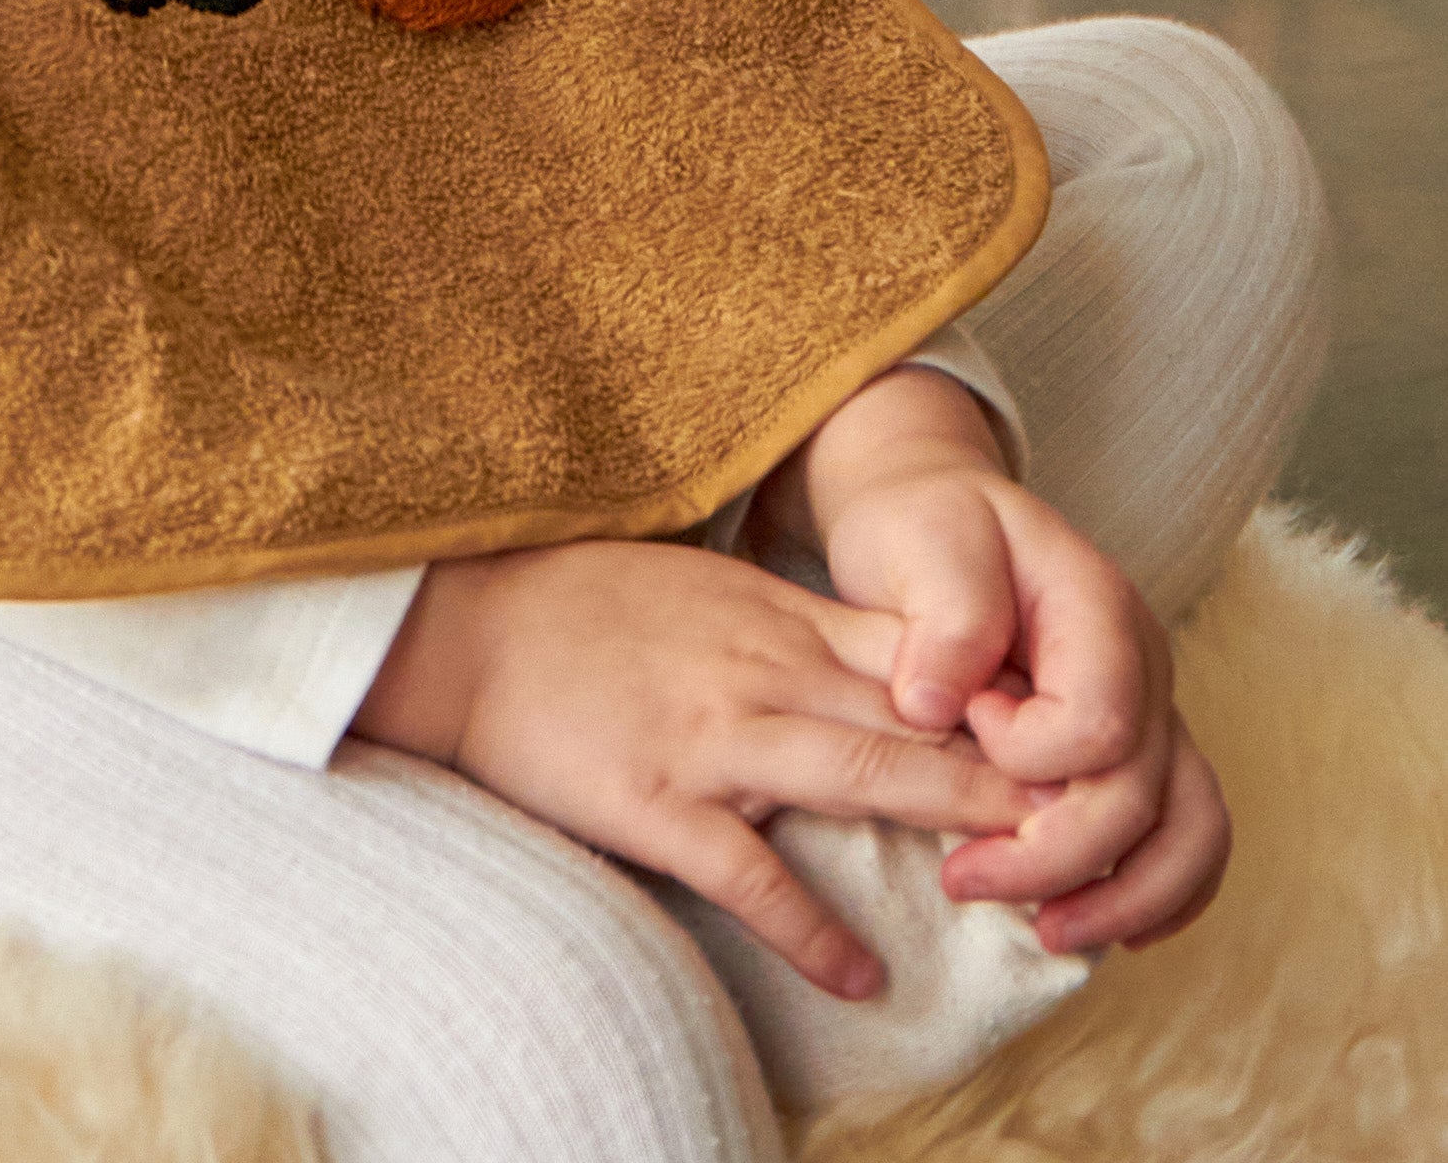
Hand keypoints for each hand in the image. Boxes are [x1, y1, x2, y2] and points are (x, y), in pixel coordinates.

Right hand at [350, 534, 1040, 1000]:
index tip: (1072, 729)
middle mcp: (760, 667)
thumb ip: (782, 619)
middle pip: (914, 715)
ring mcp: (712, 735)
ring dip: (951, 821)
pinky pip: (752, 873)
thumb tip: (873, 657)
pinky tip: (867, 974)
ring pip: (861, 777)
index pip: (916, 650)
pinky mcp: (656, 800)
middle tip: (1097, 808)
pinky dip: (814, 926)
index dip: (1000, 690)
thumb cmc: (575, 604)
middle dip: (1011, 763)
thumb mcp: (695, 583)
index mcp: (769, 613)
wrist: (460, 627)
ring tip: (1028, 877)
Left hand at [779, 368, 1230, 956]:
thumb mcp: (918, 538)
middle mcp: (1145, 663)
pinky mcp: (1136, 748)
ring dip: (1124, 896)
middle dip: (1056, 855)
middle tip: (962, 880)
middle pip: (1141, 791)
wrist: (939, 518)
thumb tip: (933, 707)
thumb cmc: (926, 527)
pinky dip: (1157, 892)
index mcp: (1098, 605)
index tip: (958, 721)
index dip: (1028, 752)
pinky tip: (1101, 926)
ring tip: (1049, 933)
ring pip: (1190, 828)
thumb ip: (941, 616)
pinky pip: (1185, 834)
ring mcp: (1151, 709)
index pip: (1101, 718)